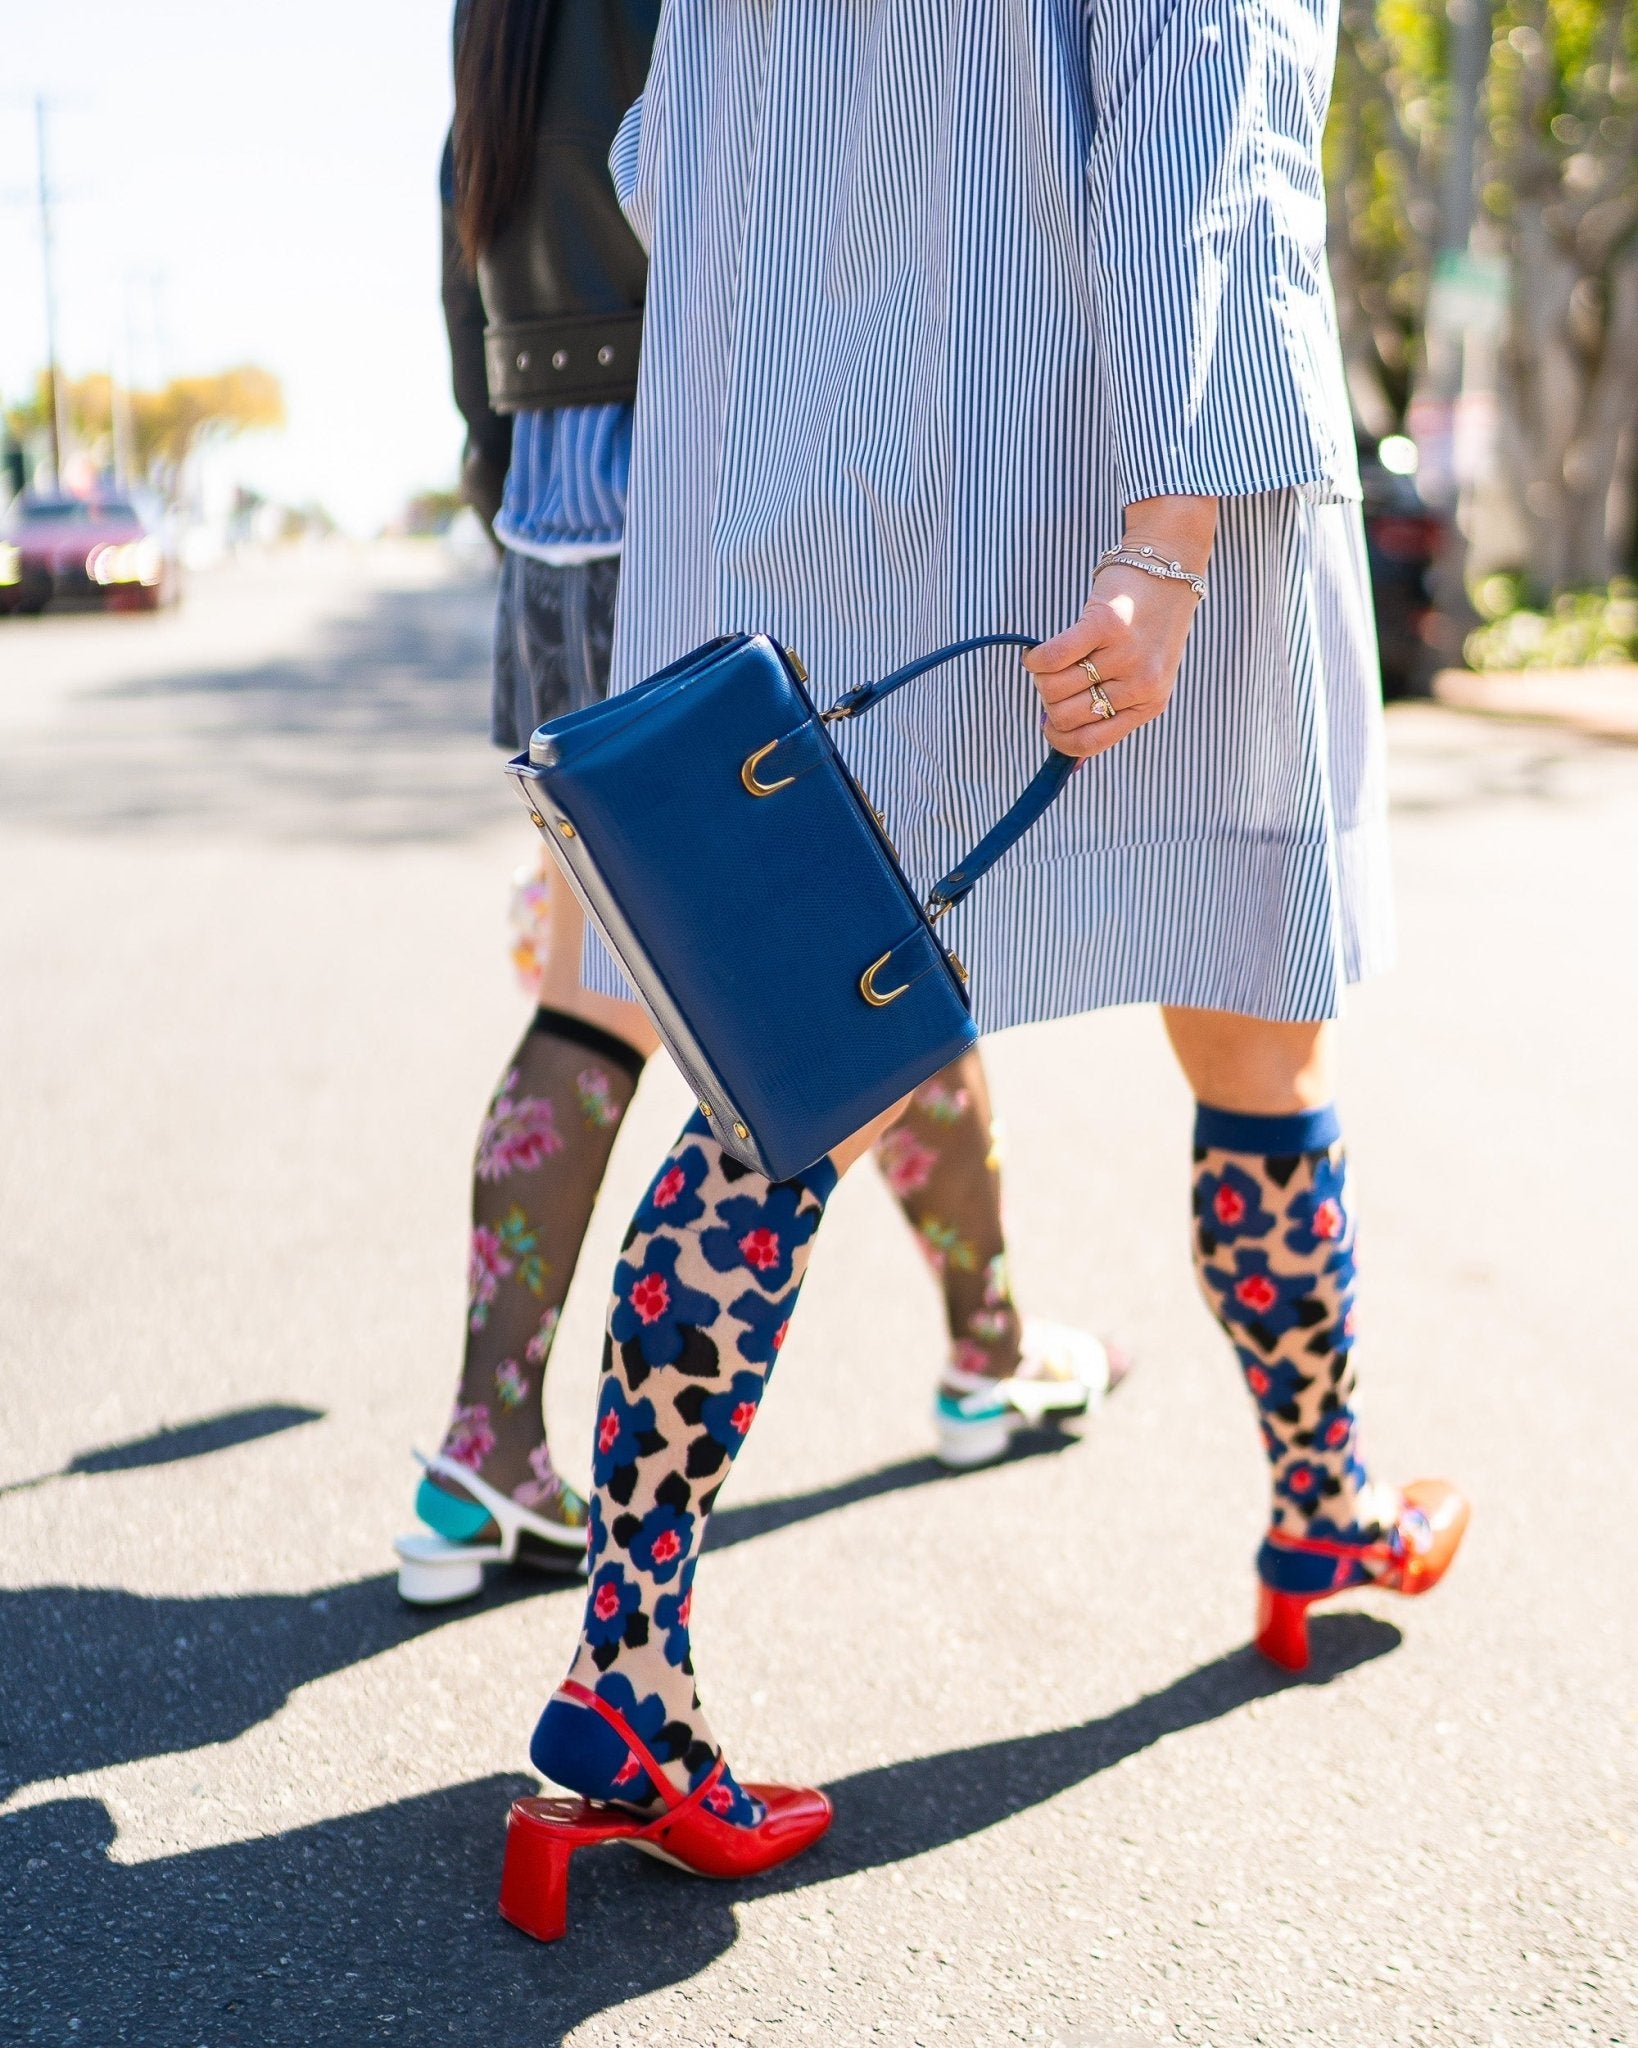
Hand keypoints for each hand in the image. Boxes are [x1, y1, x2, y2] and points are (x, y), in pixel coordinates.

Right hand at [1022, 498, 1216, 760]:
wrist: (1168, 569)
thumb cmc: (1147, 626)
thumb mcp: (1144, 676)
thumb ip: (1112, 709)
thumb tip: (1067, 752)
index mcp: (1149, 705)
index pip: (1089, 744)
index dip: (1058, 738)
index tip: (1048, 724)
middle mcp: (1140, 685)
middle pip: (1064, 716)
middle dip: (1048, 701)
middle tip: (1055, 680)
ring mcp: (1124, 655)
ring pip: (1054, 688)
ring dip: (1041, 677)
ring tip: (1051, 660)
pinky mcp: (1106, 624)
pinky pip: (1052, 658)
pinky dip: (1036, 658)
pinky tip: (1038, 651)